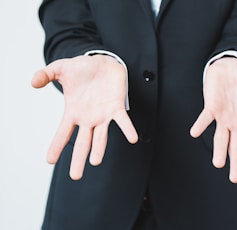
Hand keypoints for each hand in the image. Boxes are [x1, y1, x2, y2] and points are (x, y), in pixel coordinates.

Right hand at [32, 55, 137, 179]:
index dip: (57, 146)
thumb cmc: (82, 69)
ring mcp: (103, 115)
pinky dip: (127, 129)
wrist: (103, 62)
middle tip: (75, 177)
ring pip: (101, 137)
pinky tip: (132, 139)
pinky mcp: (117, 107)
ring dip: (99, 149)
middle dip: (79, 159)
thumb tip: (32, 83)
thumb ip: (45, 75)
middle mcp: (88, 118)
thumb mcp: (60, 69)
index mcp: (74, 112)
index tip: (50, 161)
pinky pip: (123, 121)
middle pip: (82, 143)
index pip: (63, 133)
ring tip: (95, 162)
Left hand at [190, 57, 236, 182]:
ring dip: (219, 150)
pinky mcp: (211, 107)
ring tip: (218, 164)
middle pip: (236, 146)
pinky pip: (205, 118)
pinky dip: (200, 125)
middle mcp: (236, 122)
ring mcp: (223, 117)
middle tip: (234, 180)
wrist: (230, 66)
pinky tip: (195, 133)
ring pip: (220, 138)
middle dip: (236, 162)